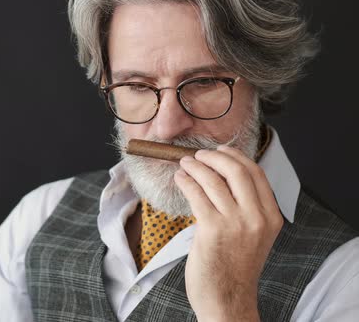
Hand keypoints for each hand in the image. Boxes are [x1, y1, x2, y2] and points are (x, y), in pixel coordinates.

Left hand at [173, 145, 283, 320]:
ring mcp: (236, 223)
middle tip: (198, 155)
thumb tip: (224, 176)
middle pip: (237, 171)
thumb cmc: (234, 267)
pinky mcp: (212, 229)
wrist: (227, 300)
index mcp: (271, 217)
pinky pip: (197, 194)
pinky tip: (180, 180)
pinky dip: (186, 182)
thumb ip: (247, 209)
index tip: (220, 152)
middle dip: (214, 157)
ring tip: (184, 165)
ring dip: (195, 167)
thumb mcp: (253, 236)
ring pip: (213, 180)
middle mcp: (257, 218)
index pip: (256, 174)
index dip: (236, 157)